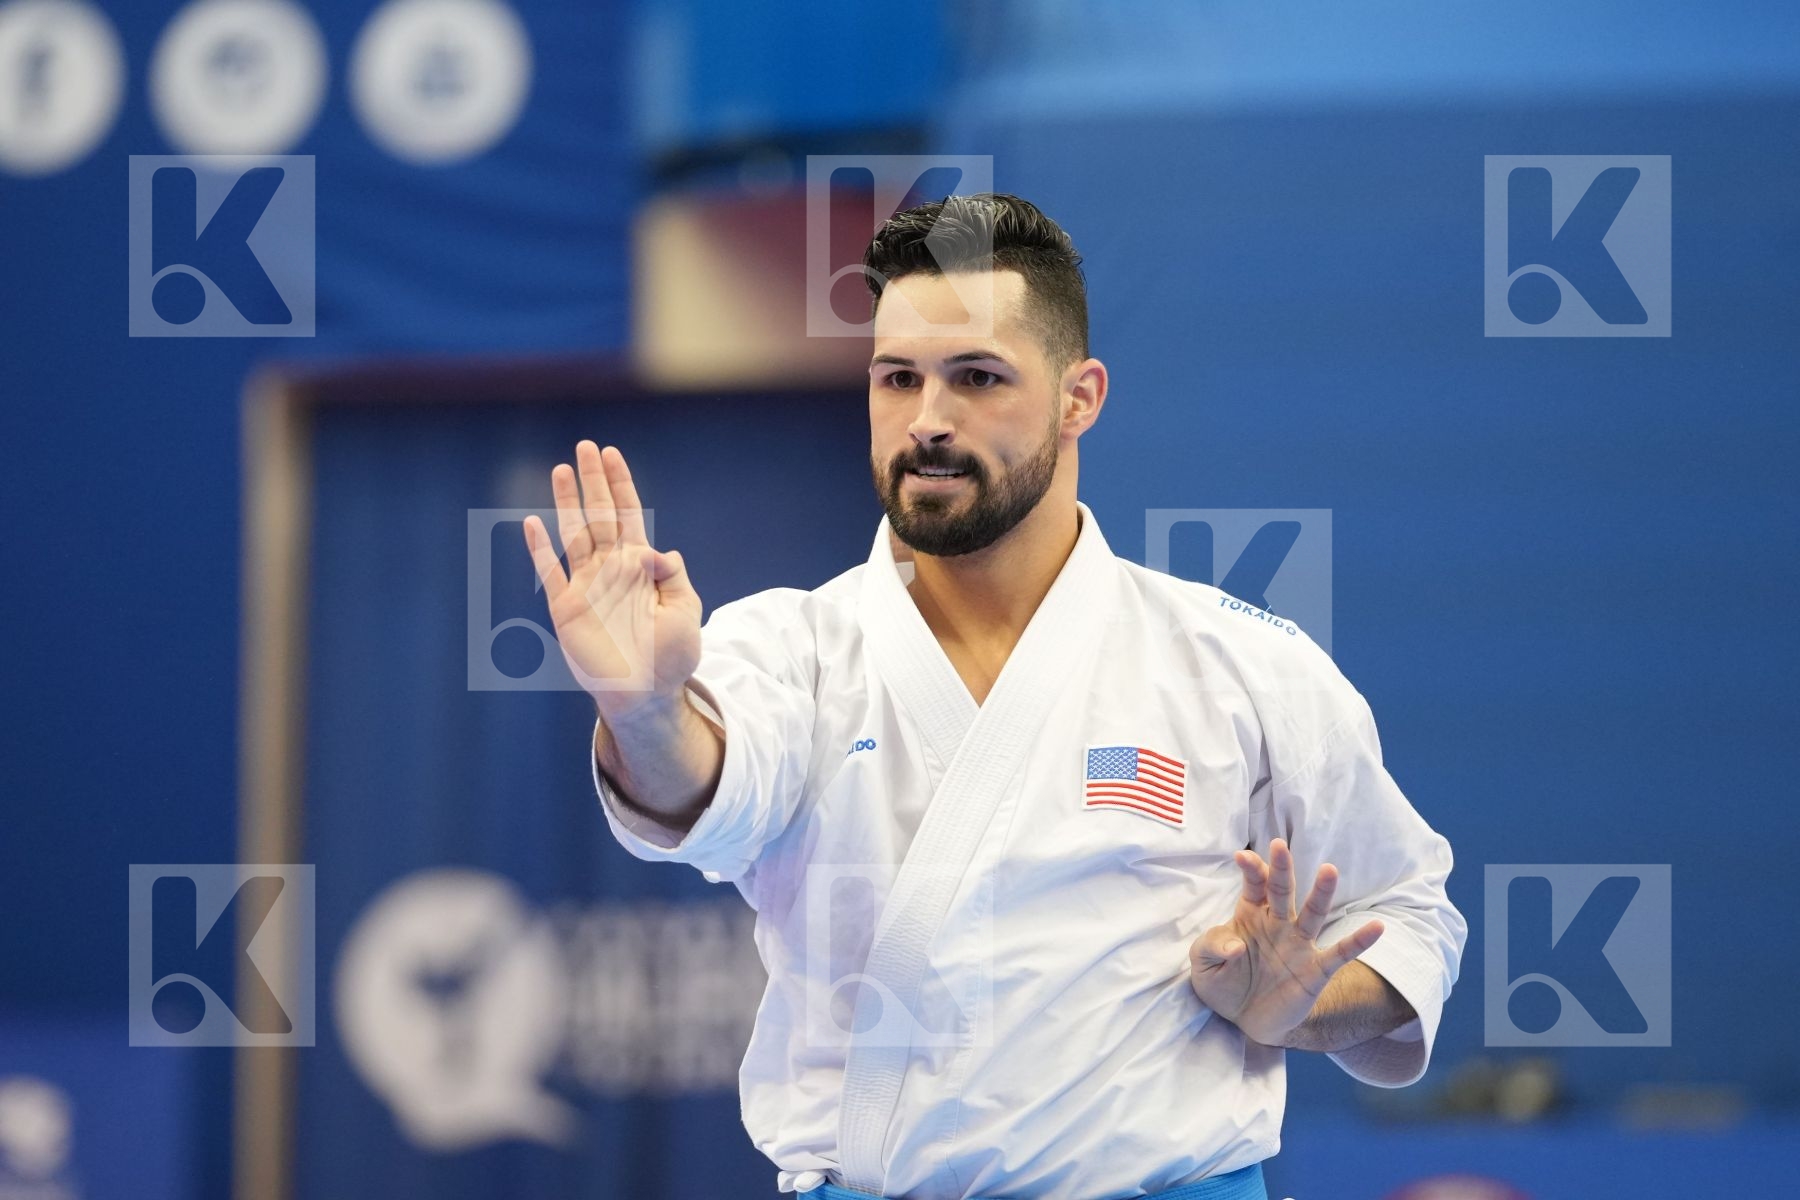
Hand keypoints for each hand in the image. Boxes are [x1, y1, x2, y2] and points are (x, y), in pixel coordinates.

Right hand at [522, 442, 702, 719]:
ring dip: (567, 503)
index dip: (620, 485)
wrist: (645, 695)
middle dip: (593, 481)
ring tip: (561, 470)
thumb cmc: (671, 656)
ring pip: (573, 535)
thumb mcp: (685, 612)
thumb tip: (658, 549)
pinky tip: (530, 524)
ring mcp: (586, 587)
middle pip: (599, 515)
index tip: (612, 454)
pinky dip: (539, 550)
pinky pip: (549, 574)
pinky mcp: (566, 609)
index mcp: (640, 567)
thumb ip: (672, 577)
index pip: (628, 515)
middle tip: (585, 446)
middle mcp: (611, 570)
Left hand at [1187, 838, 1384, 1046]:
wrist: (1245, 1021)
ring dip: (1321, 893)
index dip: (1250, 870)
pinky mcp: (1316, 970)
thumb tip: (1235, 945)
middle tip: (1279, 845)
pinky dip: (1359, 941)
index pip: (1254, 886)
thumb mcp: (1202, 965)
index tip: (1242, 856)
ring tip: (1328, 870)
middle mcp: (1277, 924)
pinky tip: (1377, 927)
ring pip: (1313, 913)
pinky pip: (1340, 953)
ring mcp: (1299, 945)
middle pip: (1282, 891)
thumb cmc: (1223, 984)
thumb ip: (1211, 947)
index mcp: (1250, 915)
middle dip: (1281, 869)